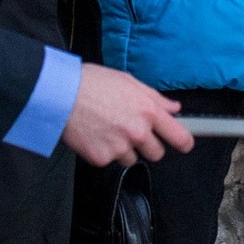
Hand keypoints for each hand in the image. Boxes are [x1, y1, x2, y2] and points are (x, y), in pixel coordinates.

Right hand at [61, 64, 194, 165]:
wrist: (59, 94)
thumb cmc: (91, 83)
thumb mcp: (128, 82)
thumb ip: (155, 98)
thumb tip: (173, 108)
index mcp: (148, 111)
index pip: (179, 136)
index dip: (184, 142)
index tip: (183, 143)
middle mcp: (137, 131)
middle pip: (157, 153)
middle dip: (148, 145)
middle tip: (131, 131)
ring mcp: (120, 147)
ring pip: (132, 159)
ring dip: (124, 149)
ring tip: (108, 129)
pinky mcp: (102, 158)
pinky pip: (110, 161)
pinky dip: (104, 152)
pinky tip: (95, 135)